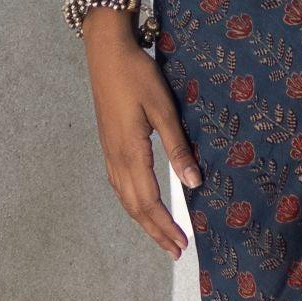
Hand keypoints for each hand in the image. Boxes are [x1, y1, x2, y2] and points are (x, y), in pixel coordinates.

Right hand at [83, 10, 201, 254]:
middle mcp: (116, 158)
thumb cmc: (137, 74)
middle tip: (175, 250)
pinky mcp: (107, 143)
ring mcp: (108, 151)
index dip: (165, 225)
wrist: (106, 50)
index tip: (182, 244)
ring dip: (143, 220)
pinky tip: (140, 204)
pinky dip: (132, 203)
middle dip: (155, 231)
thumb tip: (195, 183)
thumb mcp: (163, 109)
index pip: (149, 202)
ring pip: (124, 198)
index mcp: (130, 153)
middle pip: (134, 207)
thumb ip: (178, 147)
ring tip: (160, 235)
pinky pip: (118, 184)